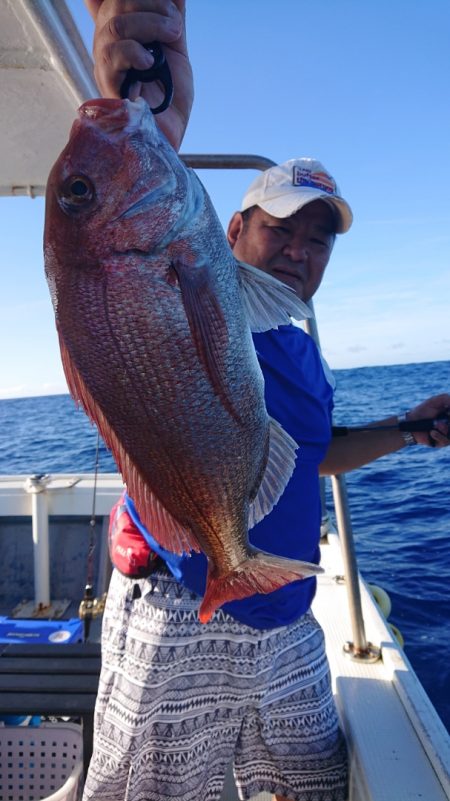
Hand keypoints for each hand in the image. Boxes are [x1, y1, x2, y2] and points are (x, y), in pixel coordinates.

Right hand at [84, 0, 192, 150]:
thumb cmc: (171, 99)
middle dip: (152, 5)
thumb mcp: (175, 48)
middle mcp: (107, 46)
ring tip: (171, 37)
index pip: (103, 2)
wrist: (171, 134)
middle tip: (174, 25)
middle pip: (115, 4)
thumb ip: (171, 17)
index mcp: (119, 34)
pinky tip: (151, 63)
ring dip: (152, 24)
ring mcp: (106, 66)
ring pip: (117, 25)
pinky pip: (114, 54)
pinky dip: (137, 51)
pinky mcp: (109, 86)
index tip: (162, 7)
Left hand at [406, 394, 449, 447]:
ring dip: (445, 429)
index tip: (447, 413)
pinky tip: (432, 432)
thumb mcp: (435, 401)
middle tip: (446, 415)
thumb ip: (447, 399)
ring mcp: (447, 434)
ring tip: (436, 424)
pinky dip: (439, 435)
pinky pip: (445, 441)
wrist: (411, 422)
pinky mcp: (441, 442)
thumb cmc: (423, 411)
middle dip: (449, 423)